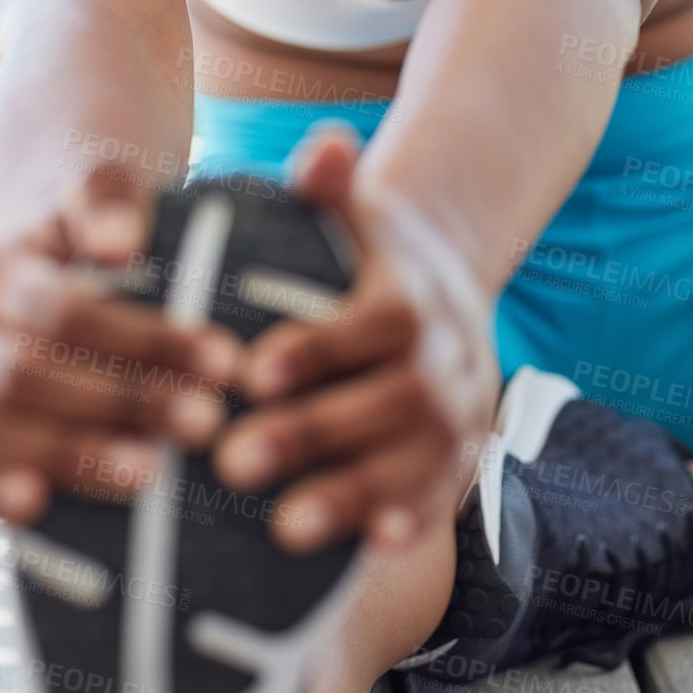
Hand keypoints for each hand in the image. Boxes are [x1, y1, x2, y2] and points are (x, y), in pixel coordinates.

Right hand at [0, 168, 241, 525]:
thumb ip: (108, 199)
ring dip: (70, 456)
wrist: (64, 257)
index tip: (221, 358)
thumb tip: (117, 242)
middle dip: (118, 401)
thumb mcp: (107, 190)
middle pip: (23, 376)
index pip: (59, 310)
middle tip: (204, 420)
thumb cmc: (100, 229)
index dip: (139, 337)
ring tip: (153, 471)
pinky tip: (39, 505)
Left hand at [212, 124, 499, 554]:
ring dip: (356, 493)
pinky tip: (373, 548)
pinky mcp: (462, 454)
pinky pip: (444, 491)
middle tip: (231, 461)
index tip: (255, 371)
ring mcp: (461, 409)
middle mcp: (447, 354)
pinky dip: (414, 516)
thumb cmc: (370, 252)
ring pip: (418, 456)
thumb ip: (330, 186)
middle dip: (315, 434)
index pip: (374, 322)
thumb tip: (326, 145)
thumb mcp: (354, 212)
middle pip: (392, 399)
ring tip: (283, 527)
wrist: (444, 285)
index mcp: (413, 293)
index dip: (320, 348)